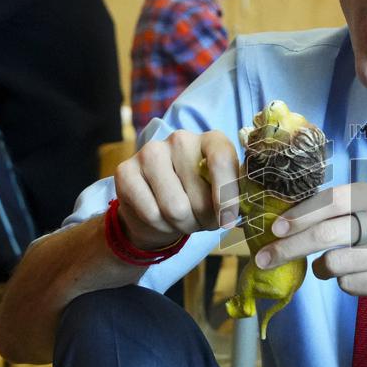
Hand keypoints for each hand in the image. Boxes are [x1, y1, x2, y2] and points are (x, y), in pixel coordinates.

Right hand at [113, 130, 239, 250]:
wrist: (157, 205)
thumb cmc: (198, 197)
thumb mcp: (222, 193)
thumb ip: (234, 195)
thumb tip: (240, 212)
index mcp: (212, 139)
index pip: (222, 161)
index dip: (227, 197)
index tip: (228, 221)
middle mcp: (181, 139)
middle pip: (199, 197)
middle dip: (204, 221)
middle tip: (201, 220)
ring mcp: (150, 152)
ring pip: (175, 209)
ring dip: (183, 225)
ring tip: (183, 219)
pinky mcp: (125, 171)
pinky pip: (151, 213)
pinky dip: (160, 226)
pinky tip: (160, 217)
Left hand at [253, 182, 366, 332]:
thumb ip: (340, 215)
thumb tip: (284, 221)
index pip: (332, 200)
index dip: (300, 214)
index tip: (274, 228)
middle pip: (327, 234)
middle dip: (289, 248)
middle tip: (264, 259)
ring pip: (334, 263)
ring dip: (320, 269)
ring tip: (325, 268)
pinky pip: (349, 284)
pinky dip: (343, 284)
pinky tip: (355, 279)